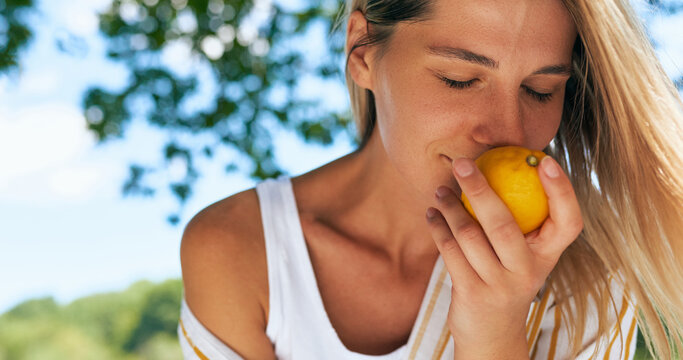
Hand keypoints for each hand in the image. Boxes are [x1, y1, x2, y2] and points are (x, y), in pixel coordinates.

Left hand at [425, 155, 582, 358]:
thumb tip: (502, 166)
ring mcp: (500, 285)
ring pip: (470, 236)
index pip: (569, 223)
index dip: (562, 191)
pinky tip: (432, 213)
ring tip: (440, 189)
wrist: (493, 335)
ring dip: (450, 208)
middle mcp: (528, 271)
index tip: (546, 160)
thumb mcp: (524, 257)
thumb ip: (522, 223)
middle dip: (479, 188)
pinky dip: (439, 228)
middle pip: (504, 225)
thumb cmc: (508, 279)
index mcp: (547, 256)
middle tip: (462, 163)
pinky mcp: (472, 293)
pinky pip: (451, 252)